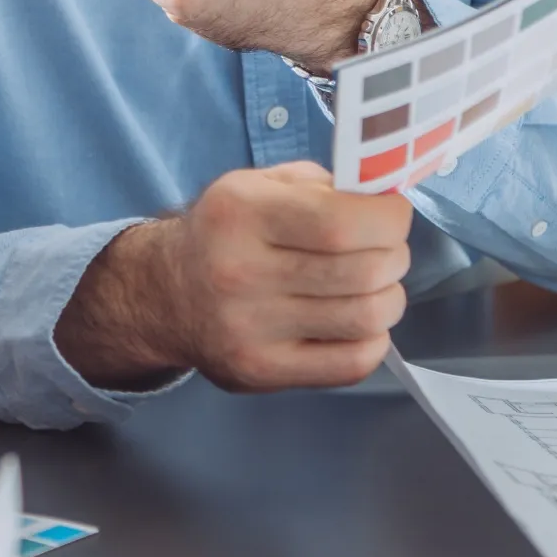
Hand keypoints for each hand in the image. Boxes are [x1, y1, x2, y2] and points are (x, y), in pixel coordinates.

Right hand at [56, 163, 412, 390]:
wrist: (164, 293)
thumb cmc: (226, 231)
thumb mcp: (256, 184)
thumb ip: (319, 184)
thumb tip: (385, 198)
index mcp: (240, 212)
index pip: (341, 223)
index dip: (389, 219)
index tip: (393, 213)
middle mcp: (238, 271)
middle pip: (362, 272)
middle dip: (393, 256)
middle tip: (385, 249)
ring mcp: (249, 329)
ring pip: (366, 318)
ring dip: (388, 297)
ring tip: (374, 285)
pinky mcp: (262, 371)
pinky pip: (353, 362)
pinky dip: (373, 339)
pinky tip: (357, 321)